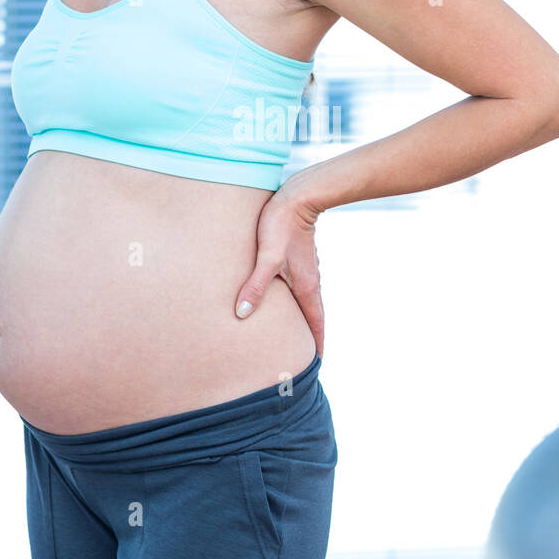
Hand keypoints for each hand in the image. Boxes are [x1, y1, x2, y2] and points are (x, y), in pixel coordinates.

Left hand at [234, 182, 324, 358]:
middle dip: (308, 336)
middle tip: (302, 356)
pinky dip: (295, 301)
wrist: (297, 196)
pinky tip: (282, 300)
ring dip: (302, 318)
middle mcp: (310, 281)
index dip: (316, 345)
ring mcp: (306, 270)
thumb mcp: (266, 257)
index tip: (316, 362)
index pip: (316, 324)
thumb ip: (255, 286)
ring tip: (293, 333)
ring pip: (305, 301)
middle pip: (312, 316)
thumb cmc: (281, 225)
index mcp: (306, 287)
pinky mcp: (299, 259)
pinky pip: (299, 287)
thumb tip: (242, 313)